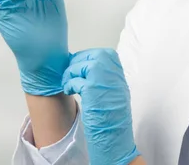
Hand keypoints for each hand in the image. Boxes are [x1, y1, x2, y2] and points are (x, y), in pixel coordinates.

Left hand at [63, 48, 139, 164]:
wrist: (115, 134)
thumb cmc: (113, 116)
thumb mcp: (116, 91)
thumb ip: (107, 77)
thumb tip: (88, 67)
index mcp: (119, 73)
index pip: (103, 54)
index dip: (87, 58)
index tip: (79, 66)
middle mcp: (113, 73)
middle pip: (90, 55)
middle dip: (77, 63)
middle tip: (70, 74)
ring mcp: (103, 79)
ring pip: (80, 65)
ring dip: (70, 73)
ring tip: (68, 84)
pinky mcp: (92, 89)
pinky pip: (75, 79)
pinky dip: (69, 84)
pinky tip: (69, 90)